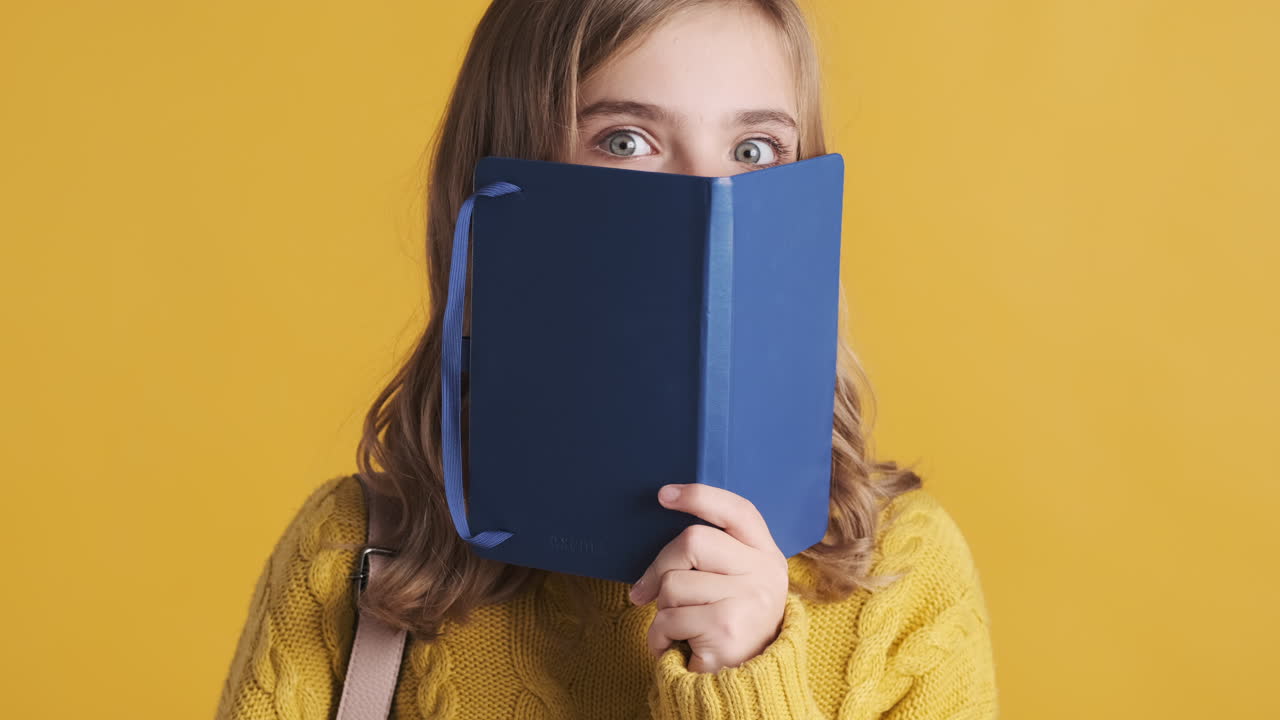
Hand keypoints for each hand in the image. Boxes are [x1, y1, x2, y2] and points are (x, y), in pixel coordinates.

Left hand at [629, 482, 788, 673]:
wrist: (749, 686)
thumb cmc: (731, 626)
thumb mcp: (737, 583)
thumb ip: (716, 556)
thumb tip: (662, 544)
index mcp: (766, 555)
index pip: (737, 511)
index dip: (699, 496)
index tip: (664, 495)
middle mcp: (764, 574)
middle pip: (692, 542)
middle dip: (660, 566)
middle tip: (649, 591)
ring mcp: (748, 601)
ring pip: (673, 582)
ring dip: (661, 608)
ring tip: (678, 626)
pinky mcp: (726, 630)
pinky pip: (668, 617)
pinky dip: (658, 636)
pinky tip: (674, 646)